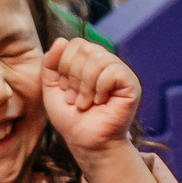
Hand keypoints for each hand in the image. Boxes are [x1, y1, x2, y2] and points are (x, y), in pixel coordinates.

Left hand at [40, 36, 142, 159]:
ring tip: (85, 103)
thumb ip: (50, 63)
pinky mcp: (131, 83)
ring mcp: (119, 71)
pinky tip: (101, 102)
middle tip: (75, 99)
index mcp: (88, 61)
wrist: (86, 142)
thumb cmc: (71, 118)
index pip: (74, 44)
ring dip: (85, 86)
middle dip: (73, 77)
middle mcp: (105, 62)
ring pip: (98, 58)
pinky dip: (100, 88)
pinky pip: (112, 71)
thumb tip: (61, 40)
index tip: (66, 90)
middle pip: (84, 48)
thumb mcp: (51, 88)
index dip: (64, 66)